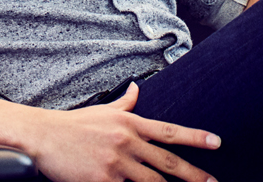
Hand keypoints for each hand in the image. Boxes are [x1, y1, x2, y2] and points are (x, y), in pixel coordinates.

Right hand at [28, 82, 220, 181]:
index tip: (217, 142)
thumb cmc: (75, 125)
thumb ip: (126, 102)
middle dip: (193, 175)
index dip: (195, 138)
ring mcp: (116, 164)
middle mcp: (127, 142)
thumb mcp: (104, 110)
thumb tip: (139, 88)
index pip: (170, 131)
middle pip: (167, 162)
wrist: (45, 136)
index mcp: (130, 123)